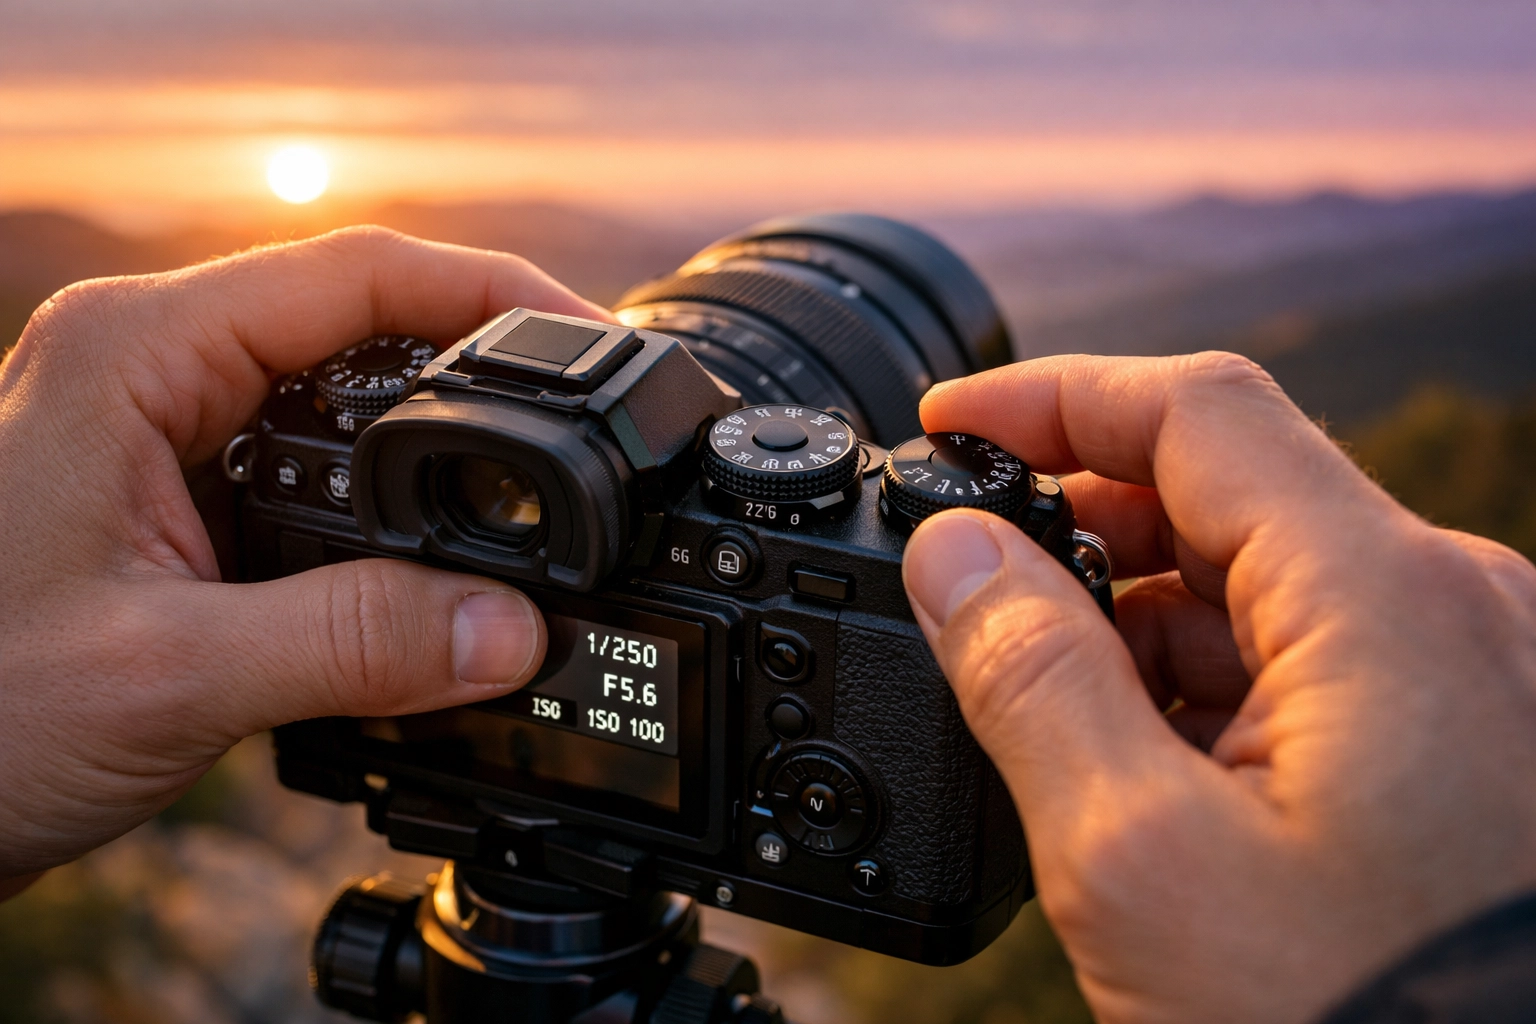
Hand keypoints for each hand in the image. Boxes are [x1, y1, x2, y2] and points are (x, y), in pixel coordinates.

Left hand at [0, 227, 612, 892]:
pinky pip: (324, 467)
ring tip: (543, 474)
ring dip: (446, 435)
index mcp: (139, 353)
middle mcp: (156, 366)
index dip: (496, 296)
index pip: (357, 272)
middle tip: (591, 415)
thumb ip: (352, 645)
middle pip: (366, 321)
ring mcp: (169, 429)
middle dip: (488, 364)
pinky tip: (450, 543)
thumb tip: (515, 632)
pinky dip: (401, 499)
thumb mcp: (167, 676)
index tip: (596, 345)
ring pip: (349, 397)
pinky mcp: (184, 494)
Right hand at [901, 354, 1535, 1023]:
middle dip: (1080, 519)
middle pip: (1226, 493)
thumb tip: (955, 555)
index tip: (950, 421)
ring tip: (1046, 706)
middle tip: (968, 580)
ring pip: (1258, 586)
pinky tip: (1137, 765)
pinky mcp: (1453, 746)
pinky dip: (1197, 685)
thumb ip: (1031, 678)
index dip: (1051, 396)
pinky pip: (1302, 665)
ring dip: (1132, 618)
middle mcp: (1446, 612)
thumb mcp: (1141, 856)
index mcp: (1383, 601)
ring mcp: (1459, 680)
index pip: (1196, 410)